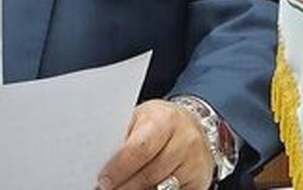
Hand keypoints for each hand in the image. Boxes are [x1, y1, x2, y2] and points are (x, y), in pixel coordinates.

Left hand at [97, 100, 213, 189]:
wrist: (193, 124)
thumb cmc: (160, 121)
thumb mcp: (142, 118)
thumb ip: (125, 138)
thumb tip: (103, 162)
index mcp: (165, 120)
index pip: (140, 148)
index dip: (119, 167)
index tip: (103, 179)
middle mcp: (185, 140)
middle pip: (149, 173)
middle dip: (125, 185)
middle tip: (108, 188)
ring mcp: (195, 163)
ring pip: (161, 188)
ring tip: (123, 188)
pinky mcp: (199, 182)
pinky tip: (143, 189)